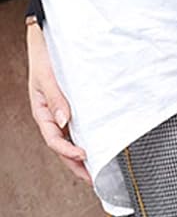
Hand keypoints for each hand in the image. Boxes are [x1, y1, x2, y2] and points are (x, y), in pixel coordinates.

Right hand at [26, 22, 91, 183]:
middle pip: (61, 146)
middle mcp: (51, 115)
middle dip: (75, 164)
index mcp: (41, 111)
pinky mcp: (70, 108)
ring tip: (94, 171)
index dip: (67, 151)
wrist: (46, 38)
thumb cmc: (43, 55)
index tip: (84, 155)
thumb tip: (64, 119)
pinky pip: (76, 129)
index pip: (53, 139)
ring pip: (68, 141)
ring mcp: (60, 113)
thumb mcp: (47, 75)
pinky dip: (83, 141)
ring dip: (79, 157)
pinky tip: (94, 148)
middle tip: (92, 179)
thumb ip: (55, 97)